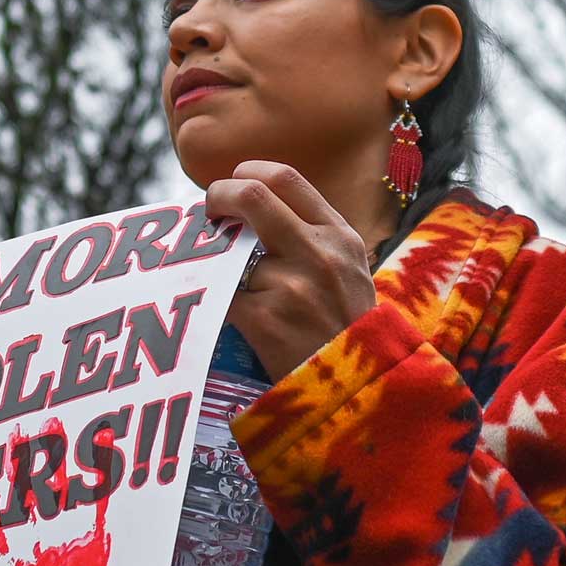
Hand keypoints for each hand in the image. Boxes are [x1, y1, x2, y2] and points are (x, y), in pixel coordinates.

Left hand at [206, 160, 376, 376]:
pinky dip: (214, 298)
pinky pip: (222, 294)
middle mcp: (319, 254)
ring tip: (228, 283)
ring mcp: (292, 287)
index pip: (286, 178)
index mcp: (340, 236)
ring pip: (232, 255)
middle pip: (252, 196)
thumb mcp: (350, 273)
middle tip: (206, 212)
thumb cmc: (346, 333)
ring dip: (223, 268)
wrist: (359, 392)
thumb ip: (311, 239)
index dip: (247, 173)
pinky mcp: (266, 321)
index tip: (233, 184)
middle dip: (218, 196)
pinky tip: (222, 310)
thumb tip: (250, 211)